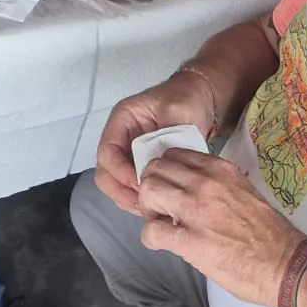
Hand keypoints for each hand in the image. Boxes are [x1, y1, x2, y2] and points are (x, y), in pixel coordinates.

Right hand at [93, 71, 219, 213]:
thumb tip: (157, 165)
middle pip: (105, 171)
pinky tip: (156, 205)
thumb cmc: (186, 98)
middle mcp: (120, 137)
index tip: (141, 184)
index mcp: (123, 119)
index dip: (120, 172)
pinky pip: (130, 186)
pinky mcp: (140, 164)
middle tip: (144, 204)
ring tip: (151, 209)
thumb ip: (166, 136)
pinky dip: (139, 198)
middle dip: (121, 190)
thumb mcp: (177, 111)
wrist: (201, 98)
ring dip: (128, 198)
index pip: (108, 151)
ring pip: (115, 183)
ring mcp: (129, 152)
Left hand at [136, 151, 301, 306]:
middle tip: (159, 206)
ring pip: (148, 191)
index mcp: (220, 170)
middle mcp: (206, 183)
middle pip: (156, 168)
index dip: (165, 171)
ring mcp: (197, 210)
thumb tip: (193, 191)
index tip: (170, 188)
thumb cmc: (269, 234)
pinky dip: (150, 237)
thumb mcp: (243, 192)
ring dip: (147, 207)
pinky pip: (152, 230)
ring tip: (159, 222)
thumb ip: (217, 186)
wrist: (287, 264)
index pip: (174, 154)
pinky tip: (161, 243)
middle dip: (151, 186)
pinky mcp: (191, 241)